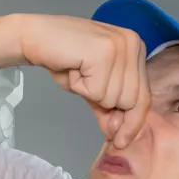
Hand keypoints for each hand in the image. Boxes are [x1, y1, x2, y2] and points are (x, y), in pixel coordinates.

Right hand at [18, 14, 149, 148]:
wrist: (35, 38)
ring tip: (77, 71)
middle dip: (105, 104)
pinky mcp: (104, 51)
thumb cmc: (63, 59)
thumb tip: (118, 135)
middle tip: (83, 83)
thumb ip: (109, 107)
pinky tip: (73, 68)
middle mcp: (134, 43)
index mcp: (137, 48)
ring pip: (113, 98)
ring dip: (88, 92)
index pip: (144, 95)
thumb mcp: (93, 87)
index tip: (121, 141)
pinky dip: (79, 86)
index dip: (132, 121)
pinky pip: (96, 91)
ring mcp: (120, 45)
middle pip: (131, 101)